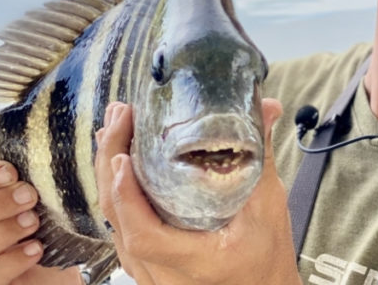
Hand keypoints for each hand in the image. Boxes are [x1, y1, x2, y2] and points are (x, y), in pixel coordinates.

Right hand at [0, 161, 82, 283]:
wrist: (60, 271)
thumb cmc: (48, 231)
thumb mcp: (43, 198)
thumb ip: (35, 175)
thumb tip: (68, 142)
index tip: (10, 171)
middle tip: (30, 196)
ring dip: (1, 232)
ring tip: (34, 222)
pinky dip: (10, 261)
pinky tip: (35, 249)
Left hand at [95, 100, 300, 284]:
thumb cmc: (267, 259)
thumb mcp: (270, 207)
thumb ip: (261, 158)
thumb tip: (265, 109)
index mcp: (198, 262)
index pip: (145, 235)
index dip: (127, 196)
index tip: (123, 156)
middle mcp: (167, 275)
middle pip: (120, 222)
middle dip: (110, 165)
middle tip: (118, 119)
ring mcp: (153, 275)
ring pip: (114, 226)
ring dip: (108, 176)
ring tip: (112, 129)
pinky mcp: (148, 267)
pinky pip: (121, 231)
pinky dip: (115, 195)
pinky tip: (115, 165)